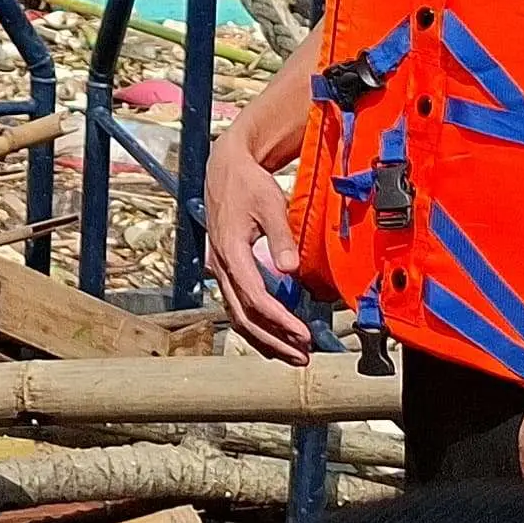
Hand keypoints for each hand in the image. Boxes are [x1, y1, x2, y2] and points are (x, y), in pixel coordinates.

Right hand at [202, 132, 309, 362]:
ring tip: (290, 354)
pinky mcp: (225, 269)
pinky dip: (254, 326)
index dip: (280, 321)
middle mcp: (221, 266)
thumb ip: (281, 238)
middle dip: (273, 340)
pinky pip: (236, 306)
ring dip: (264, 339)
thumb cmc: (247, 184)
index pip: (255, 298)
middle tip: (301, 355)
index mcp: (231, 252)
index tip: (303, 334)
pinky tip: (271, 336)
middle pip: (244, 317)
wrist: (226, 168)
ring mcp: (220, 269)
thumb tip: (291, 269)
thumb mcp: (270, 205)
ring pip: (237, 316)